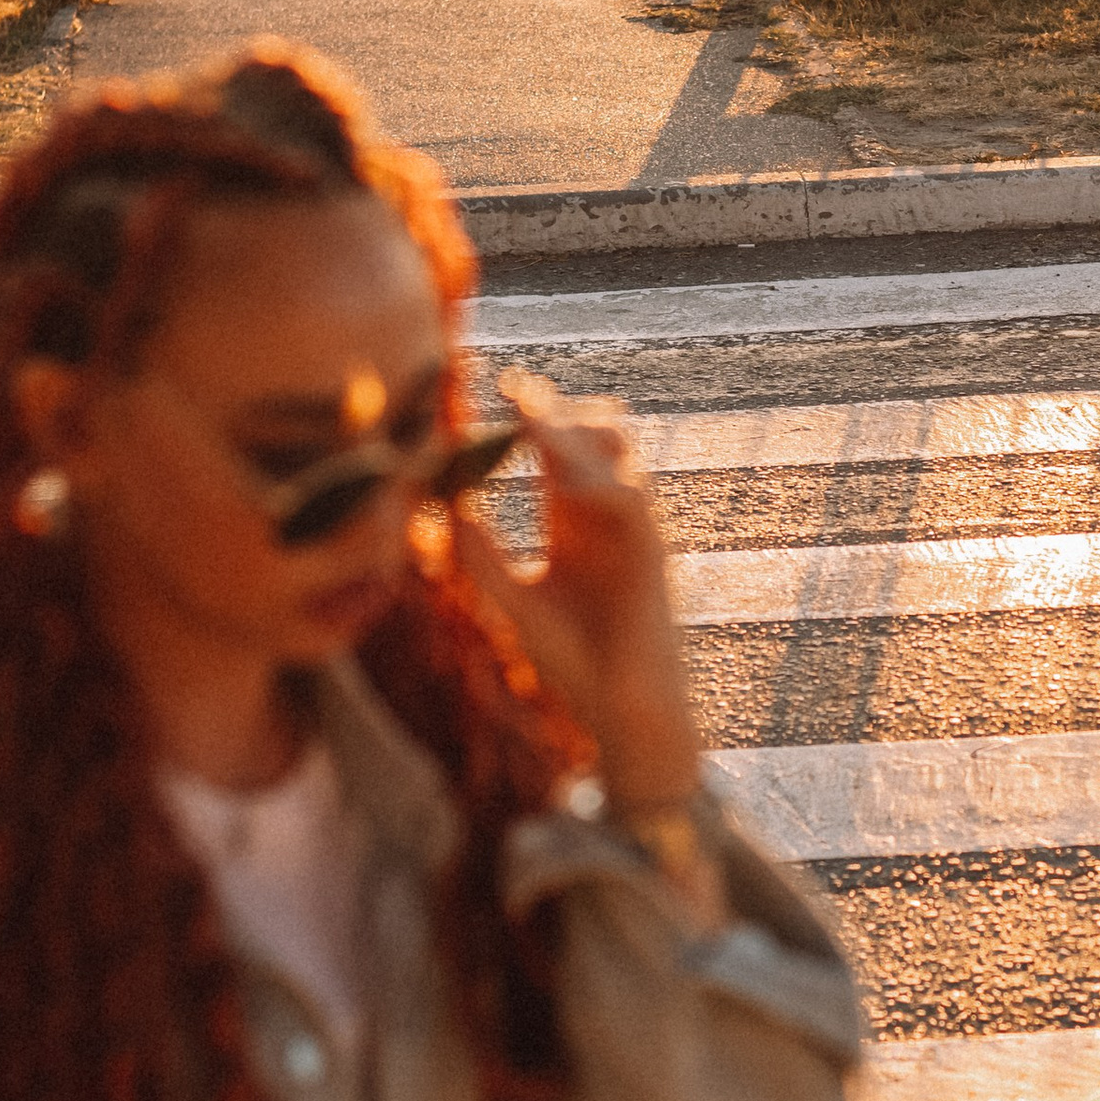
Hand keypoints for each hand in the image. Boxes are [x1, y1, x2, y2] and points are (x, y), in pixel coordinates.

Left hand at [457, 370, 705, 811]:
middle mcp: (603, 518)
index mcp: (572, 523)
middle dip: (557, 414)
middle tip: (518, 397)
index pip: (555, 454)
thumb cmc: (574, 662)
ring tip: (536, 428)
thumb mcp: (513, 601)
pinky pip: (632, 502)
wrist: (620, 710)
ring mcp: (631, 532)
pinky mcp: (652, 554)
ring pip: (617, 457)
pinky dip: (600, 484)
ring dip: (577, 438)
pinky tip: (565, 483)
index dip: (533, 419)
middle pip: (592, 439)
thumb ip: (482, 556)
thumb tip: (447, 507)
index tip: (499, 390)